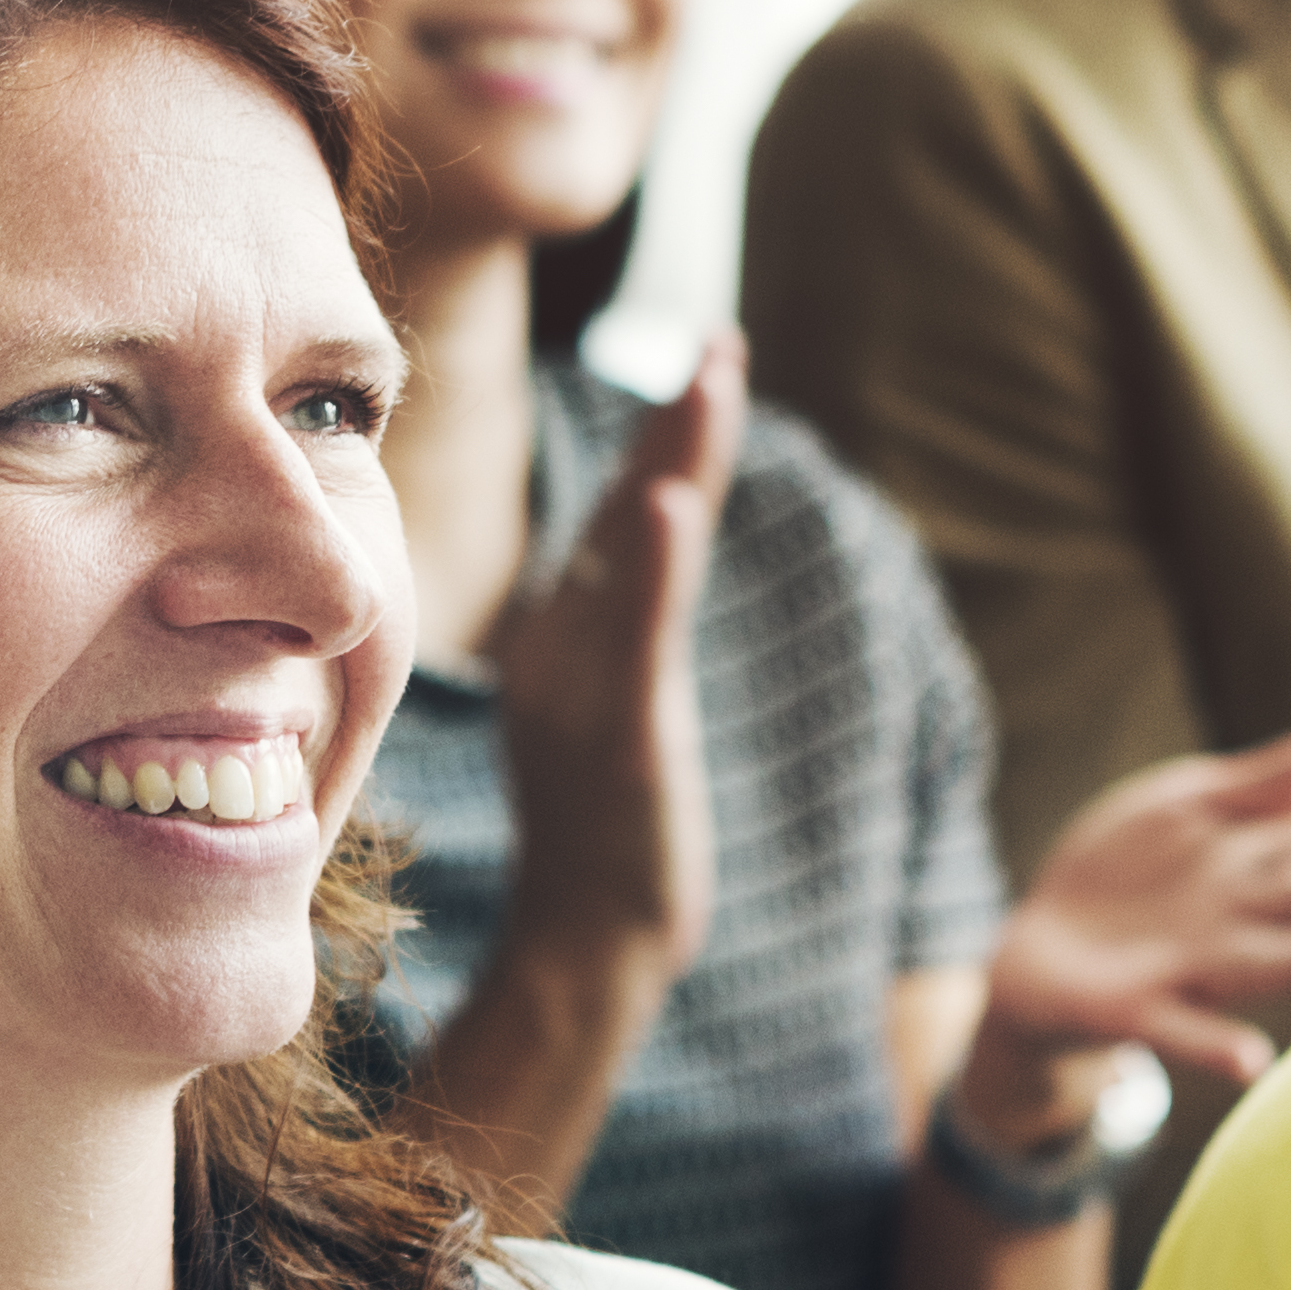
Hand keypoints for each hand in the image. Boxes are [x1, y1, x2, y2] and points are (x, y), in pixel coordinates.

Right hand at [488, 333, 743, 988]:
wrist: (584, 946)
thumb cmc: (605, 848)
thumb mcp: (614, 724)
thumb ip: (622, 651)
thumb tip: (640, 595)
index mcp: (571, 641)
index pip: (628, 522)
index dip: (667, 441)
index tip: (708, 362)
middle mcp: (570, 648)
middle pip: (632, 515)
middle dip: (678, 427)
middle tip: (720, 343)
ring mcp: (588, 688)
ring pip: (639, 556)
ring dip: (674, 463)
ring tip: (708, 380)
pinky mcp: (616, 735)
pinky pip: (637, 638)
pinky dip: (654, 568)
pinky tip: (672, 505)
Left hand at [962, 714, 1290, 1134]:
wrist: (1035, 948)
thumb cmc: (1134, 873)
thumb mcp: (1198, 803)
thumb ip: (1282, 778)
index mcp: (1255, 860)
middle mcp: (1235, 916)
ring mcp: (1185, 965)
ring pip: (1258, 961)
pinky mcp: (1130, 1006)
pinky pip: (1173, 1026)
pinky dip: (1210, 1043)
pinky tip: (1249, 1060)